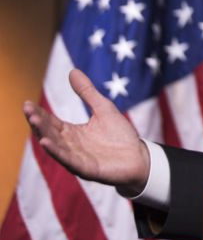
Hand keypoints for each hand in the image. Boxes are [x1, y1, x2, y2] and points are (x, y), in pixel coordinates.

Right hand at [23, 68, 150, 194]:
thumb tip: (72, 71)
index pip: (50, 122)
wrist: (139, 157)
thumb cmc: (120, 135)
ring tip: (34, 121)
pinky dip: (57, 151)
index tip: (27, 103)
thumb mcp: (103, 108)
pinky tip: (46, 142)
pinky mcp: (86, 168)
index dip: (39, 114)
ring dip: (43, 134)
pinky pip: (69, 160)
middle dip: (38, 122)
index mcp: (72, 133)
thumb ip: (87, 92)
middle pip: (49, 133)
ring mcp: (77, 158)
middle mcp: (70, 146)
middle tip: (28, 110)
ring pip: (55, 146)